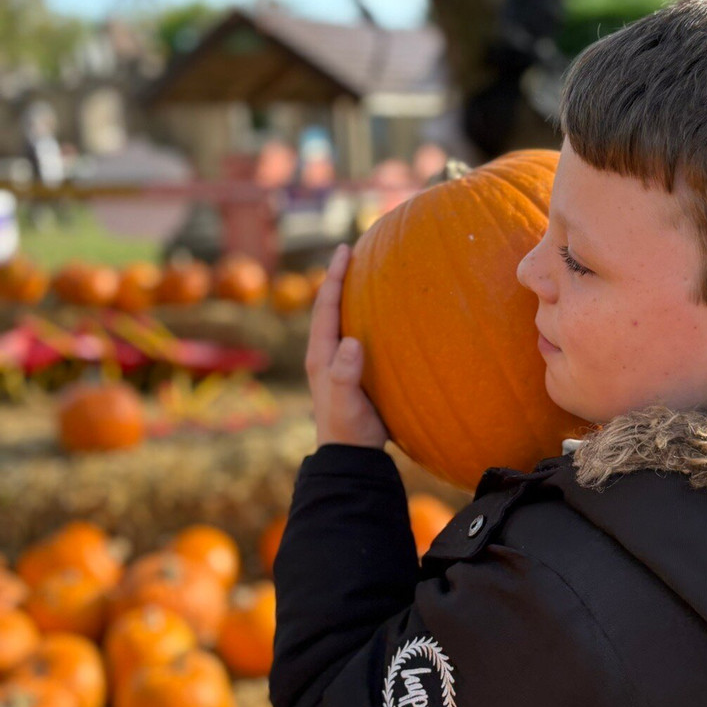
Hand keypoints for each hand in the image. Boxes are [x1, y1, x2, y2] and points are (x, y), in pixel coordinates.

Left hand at [305, 244, 388, 448]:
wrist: (350, 457)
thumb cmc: (349, 429)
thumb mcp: (347, 402)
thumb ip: (346, 373)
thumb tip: (352, 341)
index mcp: (320, 355)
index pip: (325, 307)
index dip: (334, 276)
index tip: (345, 249)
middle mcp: (326, 354)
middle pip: (330, 307)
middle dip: (340, 278)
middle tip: (355, 251)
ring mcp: (339, 364)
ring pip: (342, 320)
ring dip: (351, 296)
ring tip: (368, 275)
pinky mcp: (353, 373)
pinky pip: (357, 335)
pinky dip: (366, 317)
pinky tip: (385, 316)